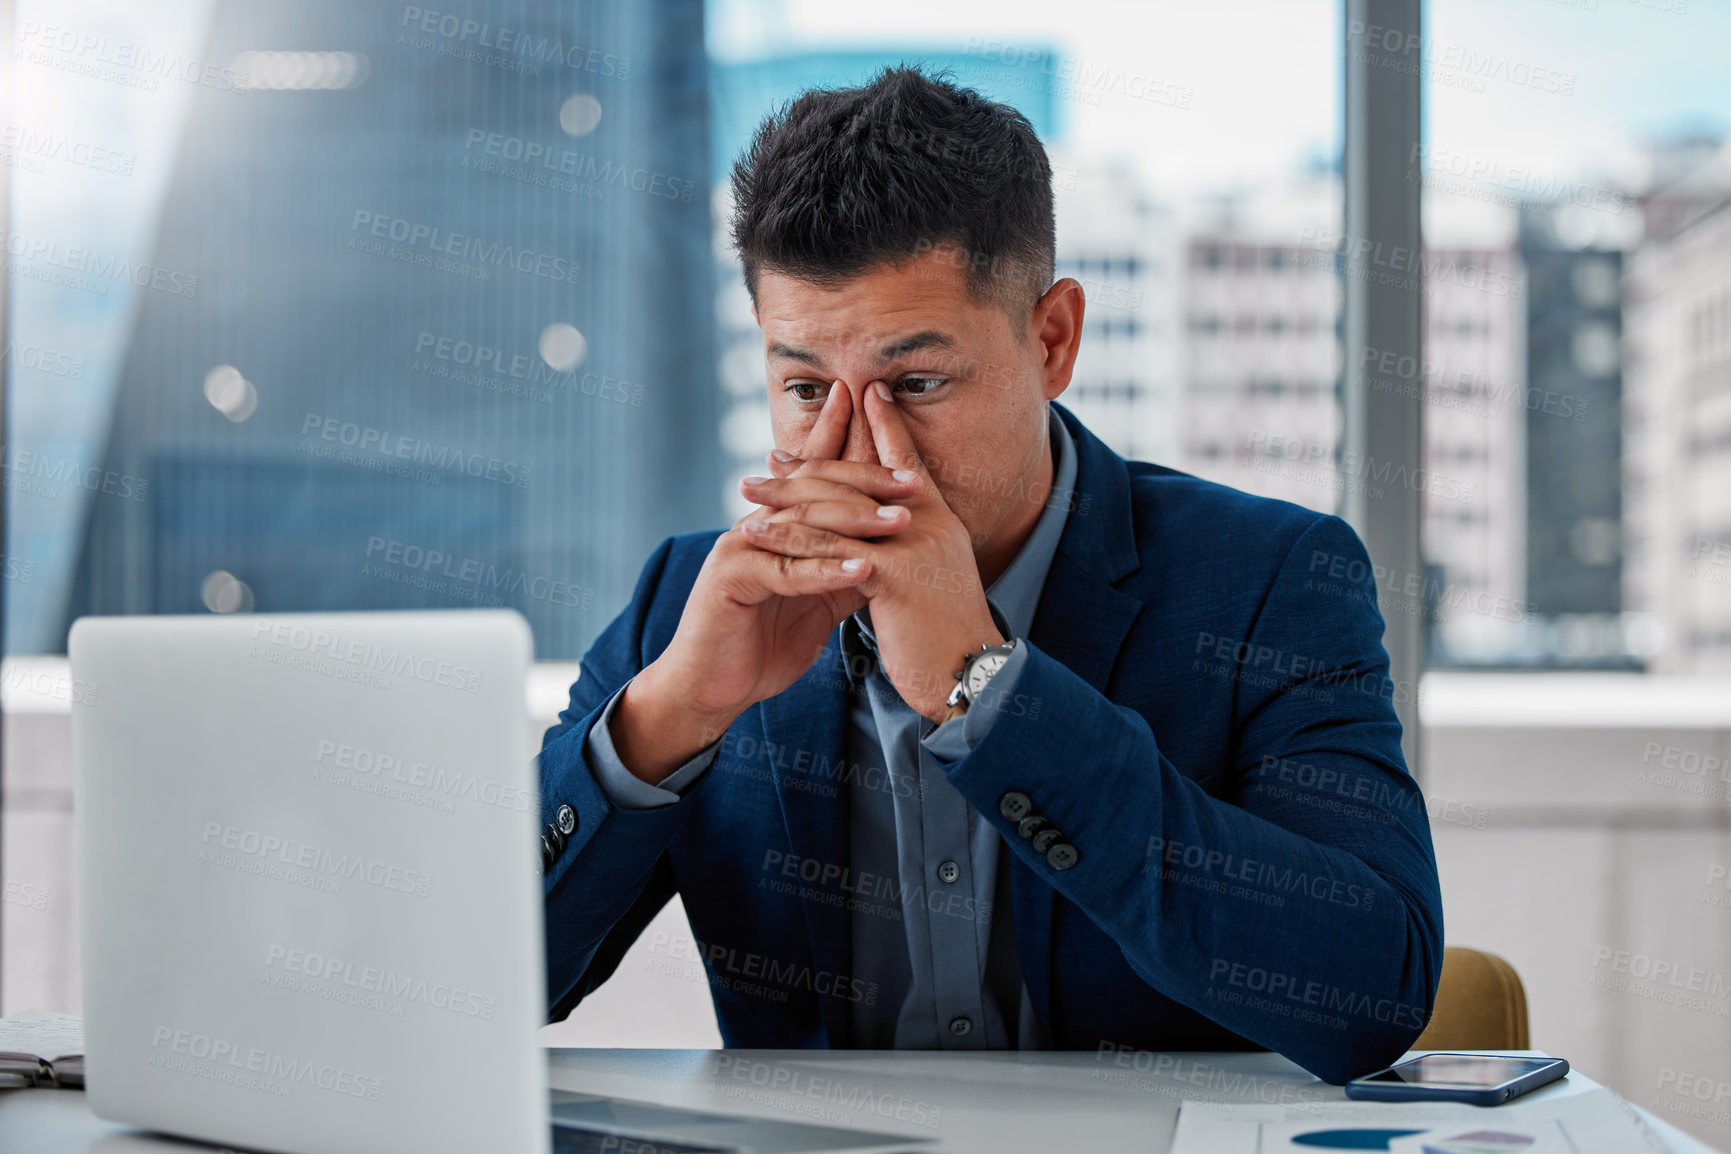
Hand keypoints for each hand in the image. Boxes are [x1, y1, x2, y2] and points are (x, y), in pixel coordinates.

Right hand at [613, 385, 915, 782]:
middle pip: (814, 489)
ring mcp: (739, 547)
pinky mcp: (729, 578)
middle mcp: (755, 526)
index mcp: (775, 526)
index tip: (913, 472)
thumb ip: (847, 573)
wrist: (711, 690)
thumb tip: (895, 554)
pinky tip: (863, 569)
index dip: (862, 468)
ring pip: (803, 524)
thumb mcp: (819, 604)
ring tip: (899, 522)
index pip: (818, 481)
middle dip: (866, 484)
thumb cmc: (762, 647)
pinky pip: (786, 570)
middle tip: (913, 486)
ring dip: (855, 521)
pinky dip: (826, 570)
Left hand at [741, 381, 1002, 721]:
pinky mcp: (893, 573)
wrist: (972, 676)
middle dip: (810, 465)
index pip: (906, 461)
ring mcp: (912, 544)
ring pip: (837, 509)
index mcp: (939, 520)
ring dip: (786, 497)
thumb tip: (881, 539)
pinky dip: (787, 539)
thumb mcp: (930, 583)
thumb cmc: (947, 639)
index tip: (854, 398)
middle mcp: (928, 522)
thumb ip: (910, 552)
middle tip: (771, 457)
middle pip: (859, 478)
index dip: (882, 426)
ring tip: (748, 490)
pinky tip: (756, 534)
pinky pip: (828, 549)